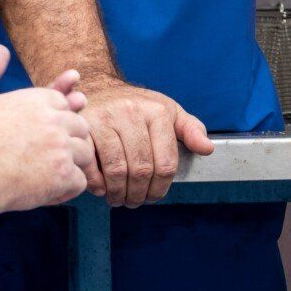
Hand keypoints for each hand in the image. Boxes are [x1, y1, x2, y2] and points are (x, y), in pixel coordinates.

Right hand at [0, 81, 91, 214]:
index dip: (58, 114)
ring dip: (71, 164)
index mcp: (33, 101)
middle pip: (79, 125)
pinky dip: (67, 189)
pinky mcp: (62, 175)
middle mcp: (52, 120)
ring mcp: (60, 148)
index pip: (61, 100)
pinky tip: (52, 192)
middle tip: (51, 155)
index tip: (52, 125)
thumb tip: (0, 50)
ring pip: (84, 152)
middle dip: (69, 139)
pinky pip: (80, 181)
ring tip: (52, 174)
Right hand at [80, 79, 213, 206]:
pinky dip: (96, 184)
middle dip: (138, 195)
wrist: (99, 88)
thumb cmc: (137, 106)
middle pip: (141, 170)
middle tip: (134, 201)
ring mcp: (106, 117)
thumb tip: (207, 149)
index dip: (160, 189)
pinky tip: (101, 188)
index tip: (153, 196)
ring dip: (118, 193)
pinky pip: (91, 165)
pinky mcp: (84, 125)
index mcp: (157, 111)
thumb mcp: (169, 112)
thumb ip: (191, 130)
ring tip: (118, 198)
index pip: (166, 164)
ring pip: (117, 171)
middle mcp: (132, 111)